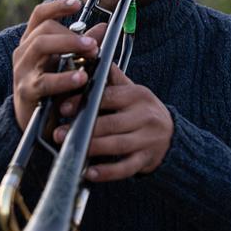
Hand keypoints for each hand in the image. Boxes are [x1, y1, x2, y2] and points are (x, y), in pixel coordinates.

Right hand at [12, 0, 100, 129]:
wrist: (35, 125)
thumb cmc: (53, 91)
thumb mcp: (68, 65)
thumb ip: (83, 46)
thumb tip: (103, 28)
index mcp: (32, 43)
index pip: (40, 15)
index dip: (58, 6)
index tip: (77, 3)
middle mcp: (24, 53)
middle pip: (44, 29)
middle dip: (72, 33)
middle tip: (94, 44)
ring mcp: (22, 71)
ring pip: (40, 45)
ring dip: (69, 45)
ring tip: (91, 53)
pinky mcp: (26, 91)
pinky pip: (44, 80)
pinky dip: (65, 78)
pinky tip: (81, 77)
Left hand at [53, 64, 172, 181]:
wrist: (171, 135)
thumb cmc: (142, 111)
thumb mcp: (132, 90)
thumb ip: (112, 78)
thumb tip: (89, 57)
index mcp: (138, 95)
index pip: (108, 97)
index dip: (84, 102)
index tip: (63, 108)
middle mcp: (145, 116)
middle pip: (111, 123)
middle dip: (83, 129)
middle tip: (60, 134)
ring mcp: (148, 139)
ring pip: (117, 145)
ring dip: (91, 149)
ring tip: (71, 151)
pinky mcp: (147, 159)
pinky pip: (125, 167)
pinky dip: (107, 172)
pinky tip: (90, 173)